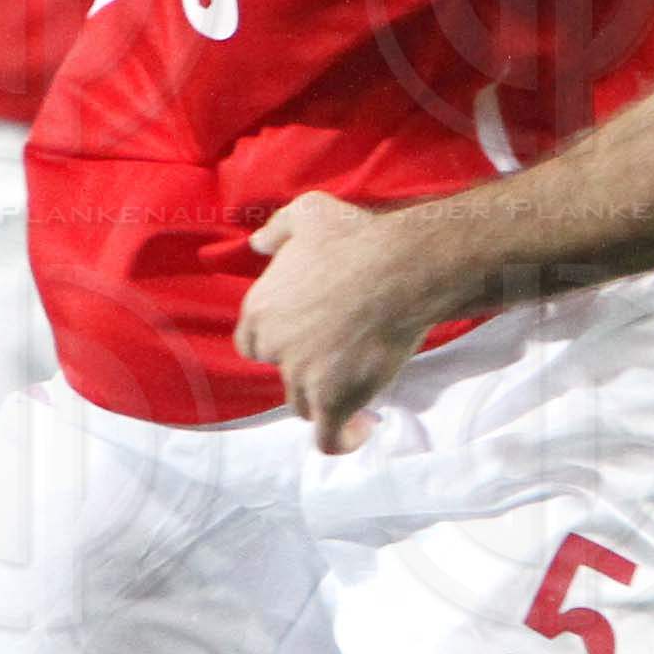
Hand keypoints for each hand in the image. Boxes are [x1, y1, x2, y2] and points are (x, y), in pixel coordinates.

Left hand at [236, 194, 439, 454]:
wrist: (400, 269)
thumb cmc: (357, 238)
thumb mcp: (308, 214)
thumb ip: (276, 230)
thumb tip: (255, 244)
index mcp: (260, 309)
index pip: (253, 344)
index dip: (280, 344)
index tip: (308, 337)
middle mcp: (274, 347)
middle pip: (284, 375)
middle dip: (308, 369)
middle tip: (342, 355)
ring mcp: (302, 378)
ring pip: (306, 404)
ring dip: (329, 398)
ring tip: (360, 385)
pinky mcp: (333, 401)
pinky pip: (330, 439)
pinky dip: (343, 439)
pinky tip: (363, 429)